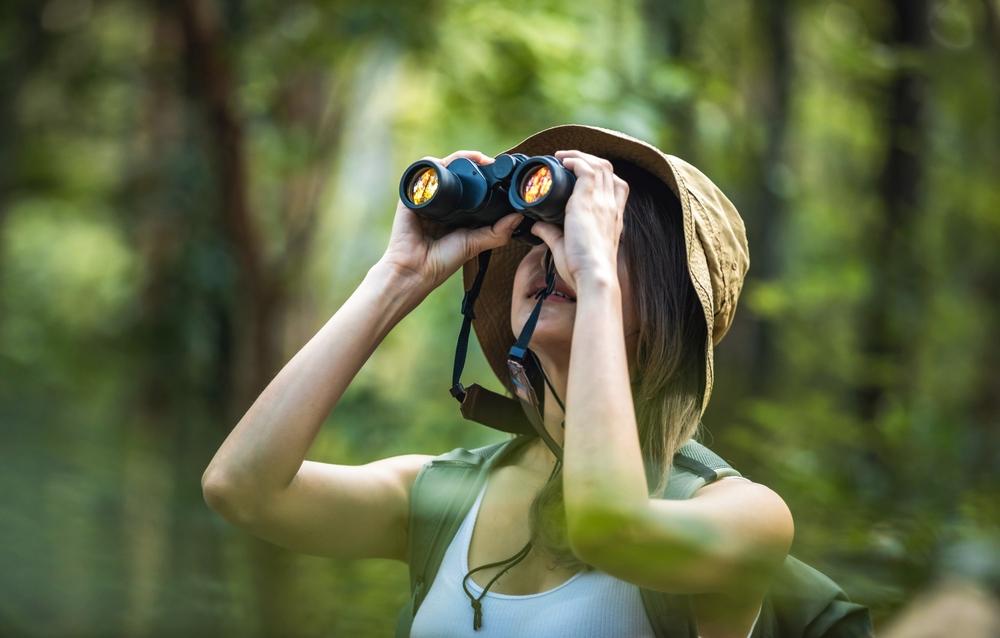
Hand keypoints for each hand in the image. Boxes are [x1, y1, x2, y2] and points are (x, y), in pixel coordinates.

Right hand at [378, 150, 524, 293]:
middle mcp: (442, 200)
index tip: (500, 170)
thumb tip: (520, 216)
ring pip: (443, 167)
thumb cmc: (442, 261)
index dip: (485, 175)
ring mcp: (426, 195)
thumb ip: (498, 232)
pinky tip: (451, 163)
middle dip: (474, 163)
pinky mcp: (412, 193)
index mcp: (457, 210)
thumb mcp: (476, 244)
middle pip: (458, 172)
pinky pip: (425, 171)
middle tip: (490, 162)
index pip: (472, 185)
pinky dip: (438, 163)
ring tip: (476, 159)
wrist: (415, 269)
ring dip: (459, 158)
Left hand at [528, 150, 628, 292]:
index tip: (582, 175)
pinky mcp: (588, 201)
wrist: (594, 276)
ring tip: (562, 157)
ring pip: (598, 165)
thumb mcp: (565, 247)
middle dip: (589, 160)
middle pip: (607, 170)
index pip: (617, 186)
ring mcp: (602, 202)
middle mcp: (611, 206)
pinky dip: (575, 161)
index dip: (603, 176)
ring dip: (580, 157)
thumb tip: (536, 226)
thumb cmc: (583, 269)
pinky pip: (586, 169)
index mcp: (613, 218)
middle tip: (568, 162)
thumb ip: (551, 233)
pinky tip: (562, 162)